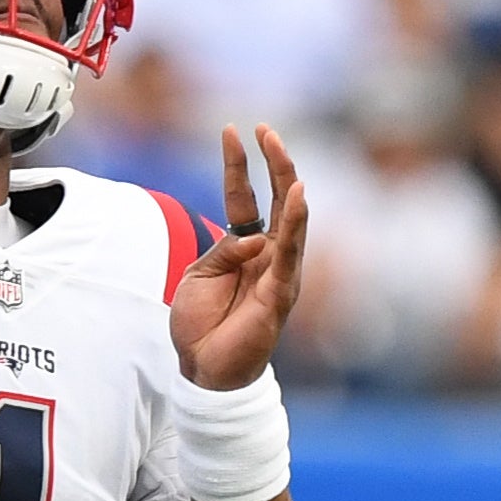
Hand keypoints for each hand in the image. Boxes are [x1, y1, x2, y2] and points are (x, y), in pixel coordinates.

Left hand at [169, 124, 309, 390]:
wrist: (203, 371)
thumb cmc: (201, 324)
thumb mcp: (200, 275)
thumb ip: (223, 251)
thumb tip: (252, 235)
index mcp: (244, 248)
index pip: (246, 197)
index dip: (238, 165)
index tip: (231, 131)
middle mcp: (267, 256)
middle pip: (277, 200)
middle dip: (273, 163)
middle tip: (266, 129)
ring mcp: (278, 273)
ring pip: (291, 220)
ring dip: (287, 183)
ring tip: (281, 151)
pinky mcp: (280, 293)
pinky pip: (290, 254)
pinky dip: (295, 225)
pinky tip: (300, 197)